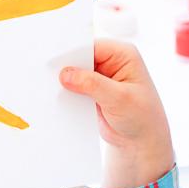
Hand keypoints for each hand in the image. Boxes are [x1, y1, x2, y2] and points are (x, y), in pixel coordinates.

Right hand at [60, 40, 173, 187]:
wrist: (140, 141)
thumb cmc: (142, 117)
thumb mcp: (120, 99)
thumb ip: (93, 84)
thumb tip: (66, 74)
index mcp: (122, 54)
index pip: (91, 46)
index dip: (72, 52)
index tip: (54, 61)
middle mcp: (110, 62)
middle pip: (80, 57)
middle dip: (66, 67)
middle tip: (46, 74)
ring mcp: (100, 76)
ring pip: (75, 72)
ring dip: (64, 81)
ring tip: (47, 87)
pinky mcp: (91, 90)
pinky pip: (73, 86)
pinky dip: (65, 92)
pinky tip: (55, 97)